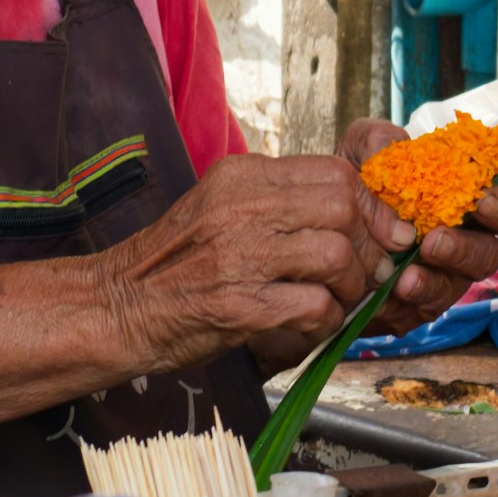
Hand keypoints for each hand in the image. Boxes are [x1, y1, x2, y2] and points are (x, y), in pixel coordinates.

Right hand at [97, 147, 407, 374]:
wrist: (117, 306)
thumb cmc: (176, 262)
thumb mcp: (220, 207)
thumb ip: (279, 202)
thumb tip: (356, 212)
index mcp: (240, 177)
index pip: (334, 173)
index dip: (369, 205)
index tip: (380, 232)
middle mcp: (241, 208)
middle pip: (343, 209)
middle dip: (369, 245)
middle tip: (367, 271)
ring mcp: (239, 256)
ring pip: (338, 256)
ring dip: (352, 286)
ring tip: (338, 299)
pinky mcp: (239, 306)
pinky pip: (316, 307)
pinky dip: (327, 320)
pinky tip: (313, 323)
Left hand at [347, 116, 497, 330]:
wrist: (319, 232)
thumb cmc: (354, 189)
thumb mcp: (359, 155)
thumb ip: (378, 141)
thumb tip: (395, 148)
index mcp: (462, 203)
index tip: (481, 199)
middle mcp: (462, 242)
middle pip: (491, 253)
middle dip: (467, 248)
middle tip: (435, 239)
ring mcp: (443, 277)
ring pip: (460, 285)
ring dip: (437, 278)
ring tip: (408, 273)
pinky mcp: (418, 306)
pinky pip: (427, 308)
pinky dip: (412, 298)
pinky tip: (393, 288)